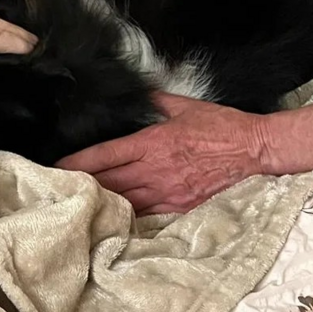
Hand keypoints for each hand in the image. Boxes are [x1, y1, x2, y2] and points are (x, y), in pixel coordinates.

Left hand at [56, 93, 272, 214]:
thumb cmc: (223, 127)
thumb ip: (156, 100)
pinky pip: (147, 216)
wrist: (256, 151)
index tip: (55, 167)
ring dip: (102, 204)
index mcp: (152, 142)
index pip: (105, 155)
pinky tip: (113, 219)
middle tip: (56, 190)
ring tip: (78, 207)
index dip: (77, 163)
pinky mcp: (181, 208)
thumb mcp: (186, 106)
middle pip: (108, 182)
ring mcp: (168, 192)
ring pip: (124, 203)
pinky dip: (128, 217)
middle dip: (81, 187)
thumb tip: (139, 92)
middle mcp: (155, 170)